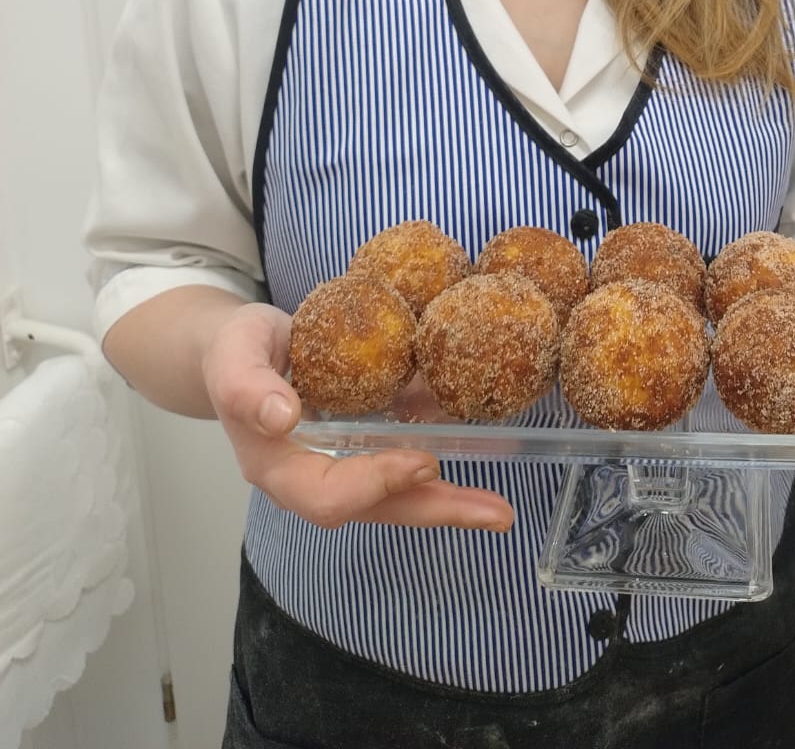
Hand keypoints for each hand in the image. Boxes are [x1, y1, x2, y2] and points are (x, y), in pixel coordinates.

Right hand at [201, 303, 513, 532]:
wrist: (241, 346)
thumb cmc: (234, 349)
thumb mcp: (232, 353)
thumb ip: (245, 385)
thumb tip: (283, 416)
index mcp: (278, 466)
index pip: (328, 495)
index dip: (376, 485)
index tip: (420, 461)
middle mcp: (315, 476)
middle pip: (377, 509)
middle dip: (436, 511)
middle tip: (494, 512)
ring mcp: (343, 463)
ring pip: (398, 494)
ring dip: (449, 499)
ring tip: (499, 507)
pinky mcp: (365, 442)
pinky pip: (405, 457)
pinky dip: (444, 455)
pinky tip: (483, 447)